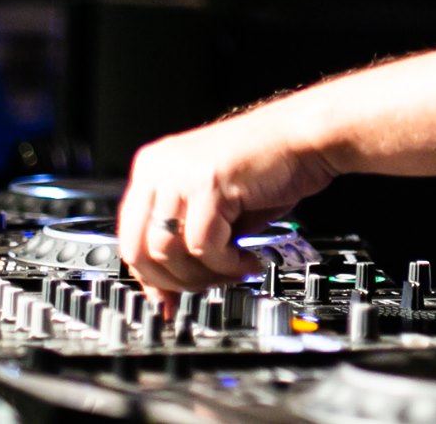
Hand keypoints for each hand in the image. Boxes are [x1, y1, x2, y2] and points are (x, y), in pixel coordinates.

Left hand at [116, 105, 335, 299]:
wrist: (306, 136)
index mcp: (153, 168)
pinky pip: (203, 245)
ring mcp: (180, 172)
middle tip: (207, 286)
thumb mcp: (213, 207)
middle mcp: (159, 167)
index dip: (148, 277)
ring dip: (204, 274)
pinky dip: (227, 263)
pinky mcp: (208, 183)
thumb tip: (165, 293)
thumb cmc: (268, 168)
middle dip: (174, 281)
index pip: (129, 237)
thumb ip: (184, 241)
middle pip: (139, 249)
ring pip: (167, 252)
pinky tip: (249, 257)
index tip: (167, 300)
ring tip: (234, 270)